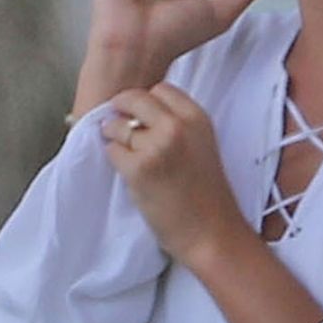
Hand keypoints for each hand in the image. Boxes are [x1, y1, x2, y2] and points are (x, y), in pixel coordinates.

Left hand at [91, 83, 238, 265]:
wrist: (211, 233)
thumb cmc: (207, 196)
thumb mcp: (202, 145)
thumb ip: (178, 126)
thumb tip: (140, 113)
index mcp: (197, 118)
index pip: (160, 89)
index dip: (145, 102)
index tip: (140, 116)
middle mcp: (177, 126)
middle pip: (134, 99)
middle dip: (121, 110)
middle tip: (117, 126)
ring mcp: (156, 146)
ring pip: (116, 125)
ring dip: (113, 137)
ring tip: (124, 154)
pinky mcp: (138, 168)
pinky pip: (111, 151)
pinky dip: (113, 160)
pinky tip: (127, 173)